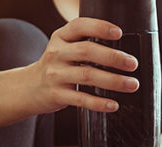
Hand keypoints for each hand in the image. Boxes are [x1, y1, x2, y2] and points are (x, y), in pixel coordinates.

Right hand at [24, 18, 139, 114]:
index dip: (100, 27)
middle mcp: (57, 53)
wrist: (29, 88)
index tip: (118, 33)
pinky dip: (99, 103)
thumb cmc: (56, 66)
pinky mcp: (57, 95)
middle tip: (133, 63)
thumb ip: (85, 43)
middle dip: (114, 57)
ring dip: (113, 81)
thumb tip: (122, 50)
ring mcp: (55, 75)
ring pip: (87, 75)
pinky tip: (113, 104)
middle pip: (87, 51)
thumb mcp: (64, 47)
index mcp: (61, 37)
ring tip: (131, 84)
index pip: (80, 26)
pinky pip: (81, 99)